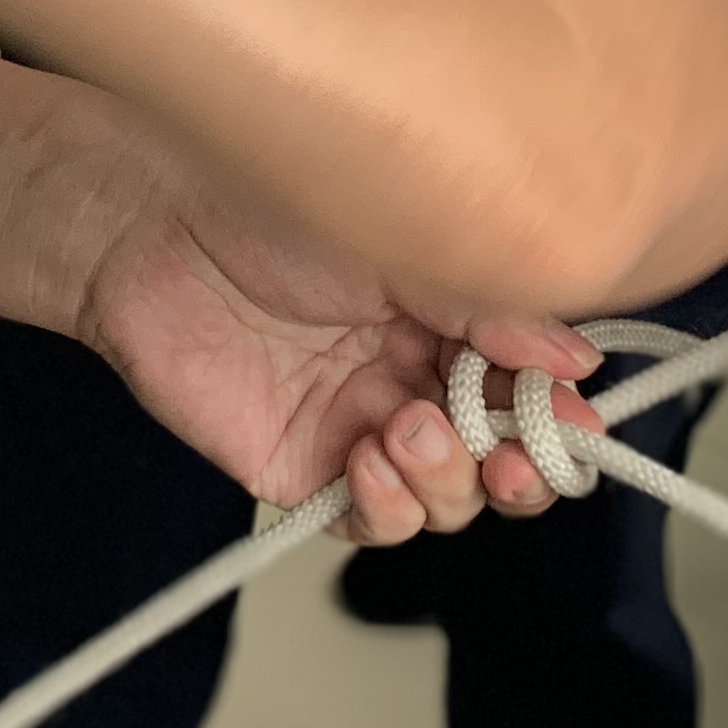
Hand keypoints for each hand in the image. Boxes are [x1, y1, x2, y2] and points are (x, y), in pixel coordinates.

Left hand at [0, 50, 593, 537]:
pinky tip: (372, 459)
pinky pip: (375, 521)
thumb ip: (491, 309)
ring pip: (450, 499)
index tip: (576, 420)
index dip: (561, 416)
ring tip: (409, 425)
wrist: (149, 225)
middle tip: (513, 449)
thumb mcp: (402, 243)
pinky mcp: (305, 467)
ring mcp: (361, 425)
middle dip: (523, 466)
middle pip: (505, 457)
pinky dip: (391, 506)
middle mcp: (414, 374)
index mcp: (449, 316)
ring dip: (452, 478)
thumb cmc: (261, 205)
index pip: (534, 388)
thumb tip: (578, 362)